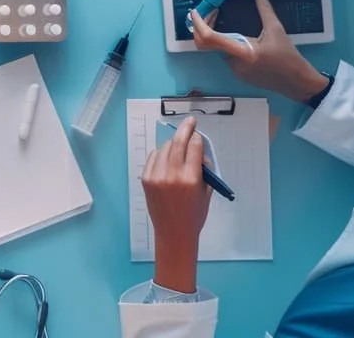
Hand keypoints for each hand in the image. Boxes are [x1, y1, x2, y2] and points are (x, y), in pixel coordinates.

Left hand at [142, 116, 211, 293]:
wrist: (173, 232)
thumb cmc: (194, 214)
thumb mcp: (207, 192)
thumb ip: (204, 170)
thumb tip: (199, 149)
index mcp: (191, 179)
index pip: (194, 148)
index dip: (197, 138)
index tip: (198, 133)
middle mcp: (172, 175)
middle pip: (178, 143)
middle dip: (185, 129)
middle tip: (190, 121)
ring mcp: (157, 176)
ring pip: (165, 148)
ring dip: (173, 144)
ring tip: (179, 145)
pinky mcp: (146, 179)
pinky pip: (153, 157)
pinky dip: (161, 153)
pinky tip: (167, 156)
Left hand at [190, 0, 330, 103]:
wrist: (298, 83)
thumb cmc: (289, 58)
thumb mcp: (277, 30)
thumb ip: (265, 9)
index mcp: (243, 52)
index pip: (210, 38)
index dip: (199, 24)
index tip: (195, 12)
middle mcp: (234, 63)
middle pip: (208, 44)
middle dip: (203, 26)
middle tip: (211, 12)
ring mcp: (234, 71)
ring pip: (216, 49)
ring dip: (215, 34)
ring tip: (222, 19)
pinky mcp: (237, 74)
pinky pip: (225, 55)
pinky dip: (224, 43)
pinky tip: (235, 35)